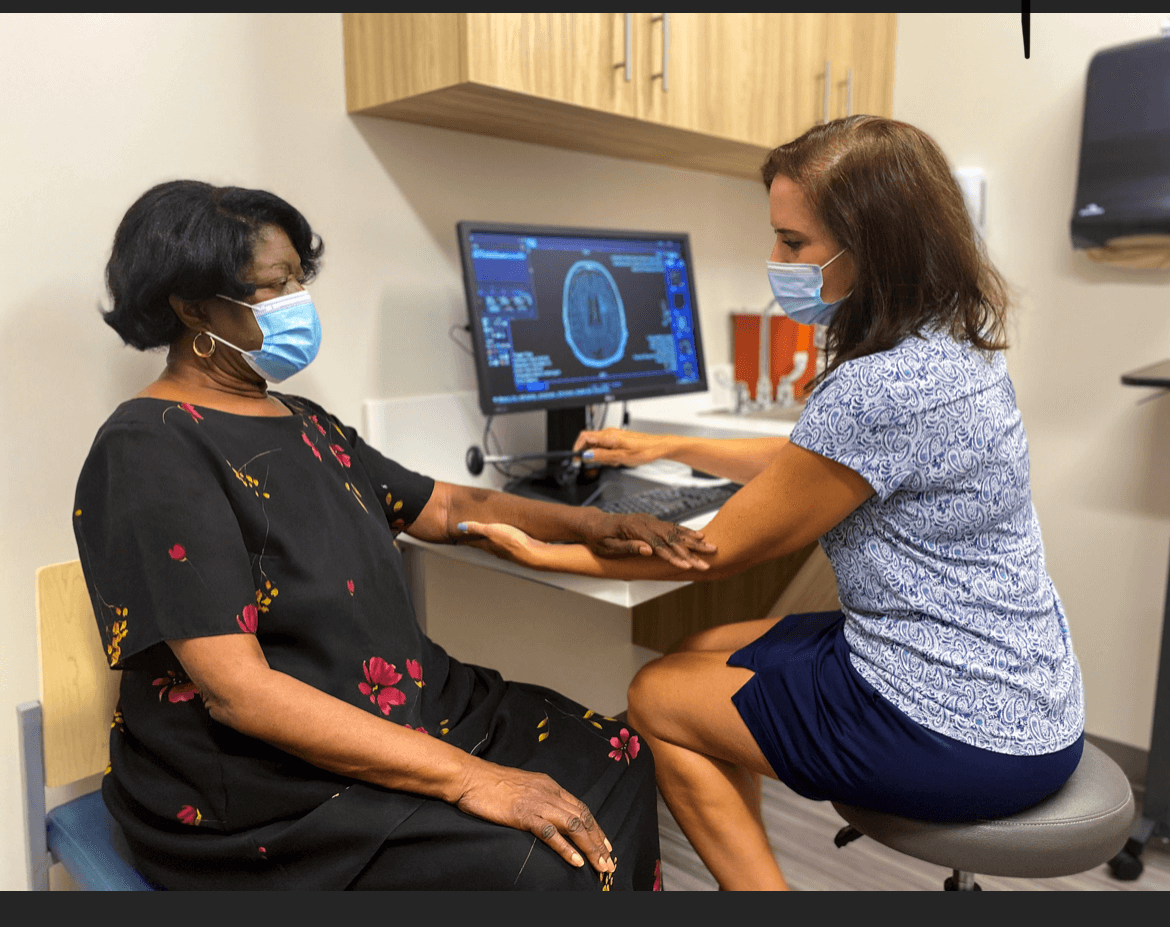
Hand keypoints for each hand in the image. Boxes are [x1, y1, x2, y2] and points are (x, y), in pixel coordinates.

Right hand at [456, 762, 614, 872]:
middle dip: (598, 842)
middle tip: (609, 862)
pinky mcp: (523, 815)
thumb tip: (550, 812)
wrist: (470, 777)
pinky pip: (550, 833)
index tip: (606, 845)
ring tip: (600, 865)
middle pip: (582, 819)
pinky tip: (576, 861)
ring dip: (589, 847)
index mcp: (550, 785)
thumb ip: (539, 796)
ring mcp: (537, 803)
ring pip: (572, 826)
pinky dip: (565, 848)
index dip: (596, 828)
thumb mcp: (523, 786)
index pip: (581, 808)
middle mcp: (549, 793)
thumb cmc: (491, 783)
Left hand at [458, 521, 549, 567]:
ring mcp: (505, 552)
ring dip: (488, 542)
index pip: (472, 542)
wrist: (533, 553)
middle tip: (469, 537)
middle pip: (481, 545)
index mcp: (487, 545)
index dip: (464, 539)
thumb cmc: (513, 541)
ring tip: (485, 538)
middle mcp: (494, 550)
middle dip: (475, 541)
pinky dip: (500, 543)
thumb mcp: (492, 531)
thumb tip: (460, 526)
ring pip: (492, 546)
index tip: (457, 538)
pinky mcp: (516, 551)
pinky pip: (504, 546)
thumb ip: (476, 528)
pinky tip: (504, 540)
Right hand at [573, 428, 669, 468]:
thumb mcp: (621, 457)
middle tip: (600, 463)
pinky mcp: (618, 440)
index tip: (577, 458)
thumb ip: (602, 456)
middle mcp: (609, 433)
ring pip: (597, 445)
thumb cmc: (644, 451)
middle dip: (590, 454)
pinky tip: (617, 460)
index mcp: (608, 436)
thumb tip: (586, 455)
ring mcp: (613, 436)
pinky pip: (605, 447)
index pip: (584, 437)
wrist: (658, 447)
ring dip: (600, 456)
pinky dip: (607, 455)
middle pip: (589, 441)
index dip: (577, 447)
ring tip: (613, 462)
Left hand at [584, 512, 714, 569]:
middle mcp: (645, 523)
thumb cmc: (598, 538)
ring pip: (675, 531)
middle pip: (672, 538)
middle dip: (691, 551)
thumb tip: (648, 550)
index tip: (687, 566)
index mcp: (634, 529)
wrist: (594, 523)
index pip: (658, 545)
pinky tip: (699, 536)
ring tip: (711, 547)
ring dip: (694, 541)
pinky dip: (686, 532)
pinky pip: (672, 527)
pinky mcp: (652, 522)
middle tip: (707, 561)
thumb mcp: (608, 547)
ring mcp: (650, 521)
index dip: (674, 557)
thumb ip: (628, 547)